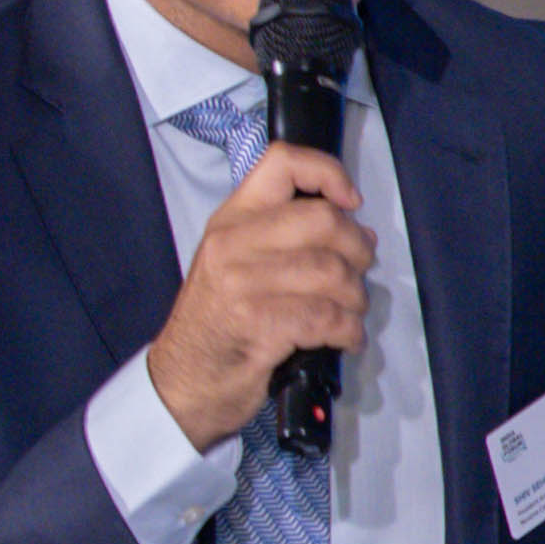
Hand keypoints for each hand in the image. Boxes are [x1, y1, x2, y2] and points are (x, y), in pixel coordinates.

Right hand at [146, 145, 372, 448]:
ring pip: (332, 272)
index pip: (281, 163)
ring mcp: (242, 283)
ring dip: (355, 297)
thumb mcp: (239, 264)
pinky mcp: (257, 323)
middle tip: (358, 272)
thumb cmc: (221, 322)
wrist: (185, 380)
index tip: (351, 203)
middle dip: (358, 249)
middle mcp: (233, 243)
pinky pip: (327, 316)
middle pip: (323, 220)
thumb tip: (360, 228)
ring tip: (348, 313)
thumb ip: (288, 238)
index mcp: (231, 220)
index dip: (328, 172)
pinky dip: (348, 330)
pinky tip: (344, 338)